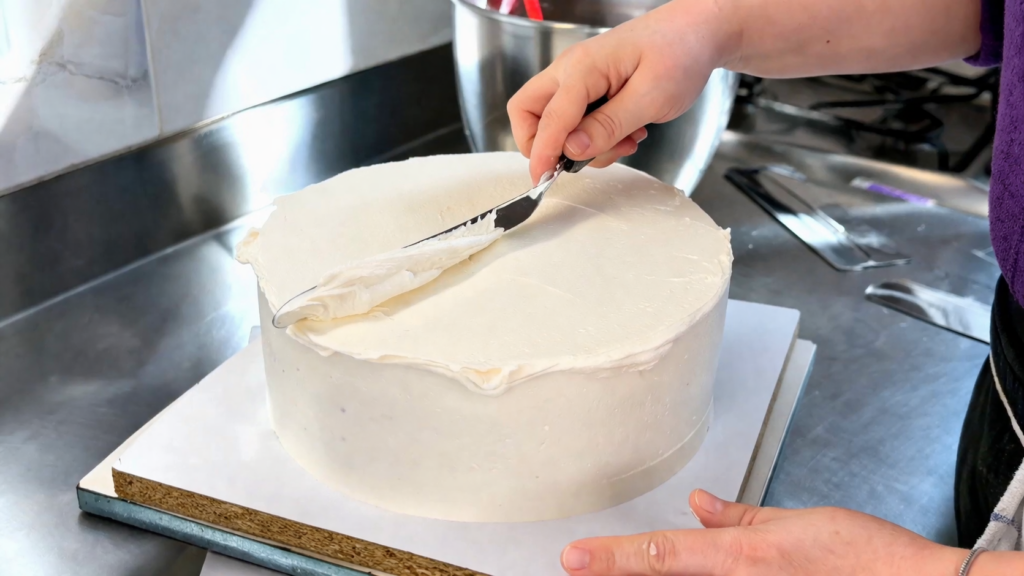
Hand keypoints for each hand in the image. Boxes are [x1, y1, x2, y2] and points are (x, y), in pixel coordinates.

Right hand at [506, 0, 735, 182]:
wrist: (698, 33)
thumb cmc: (680, 53)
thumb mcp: (651, 97)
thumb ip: (609, 125)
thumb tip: (573, 149)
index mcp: (583, 68)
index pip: (549, 118)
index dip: (543, 153)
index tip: (542, 180)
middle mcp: (572, 70)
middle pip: (528, 111)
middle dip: (540, 144)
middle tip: (569, 164)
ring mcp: (579, 78)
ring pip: (552, 120)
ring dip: (580, 144)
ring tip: (623, 143)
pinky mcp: (590, 87)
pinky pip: (574, 119)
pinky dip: (593, 136)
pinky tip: (626, 133)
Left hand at [560, 489, 965, 574]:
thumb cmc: (867, 559)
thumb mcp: (799, 525)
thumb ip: (742, 520)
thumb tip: (702, 507)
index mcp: (741, 561)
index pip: (660, 555)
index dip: (610, 558)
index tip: (572, 558)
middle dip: (623, 574)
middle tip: (588, 567)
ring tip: (625, 569)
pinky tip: (705, 571)